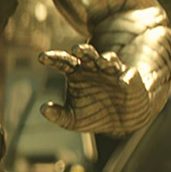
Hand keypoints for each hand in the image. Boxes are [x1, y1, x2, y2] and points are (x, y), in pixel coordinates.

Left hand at [38, 43, 152, 134]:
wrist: (120, 122)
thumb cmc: (93, 114)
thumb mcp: (72, 120)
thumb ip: (58, 114)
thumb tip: (43, 109)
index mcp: (76, 73)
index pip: (63, 62)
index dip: (53, 58)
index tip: (41, 57)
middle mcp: (93, 68)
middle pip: (86, 55)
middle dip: (82, 50)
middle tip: (75, 49)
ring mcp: (111, 71)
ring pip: (107, 59)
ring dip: (105, 59)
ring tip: (101, 61)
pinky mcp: (129, 78)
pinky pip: (128, 76)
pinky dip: (126, 78)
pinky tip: (122, 83)